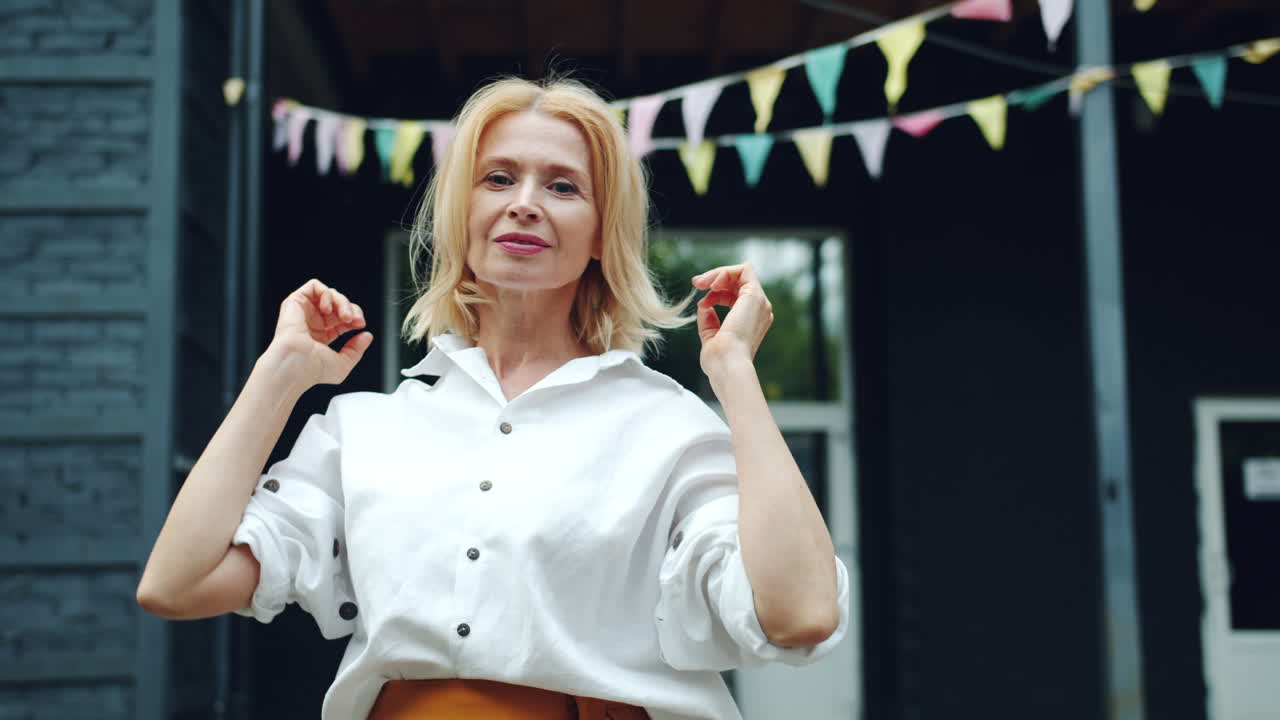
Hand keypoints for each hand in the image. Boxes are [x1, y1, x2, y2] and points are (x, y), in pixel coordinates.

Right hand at [266, 279, 372, 388]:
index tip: (360, 324)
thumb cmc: (312, 370)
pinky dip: (327, 293)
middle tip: (356, 320)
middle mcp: (312, 323)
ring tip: (345, 316)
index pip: (342, 319)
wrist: (294, 365)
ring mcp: (304, 312)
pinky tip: (328, 309)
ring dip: (342, 302)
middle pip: (339, 304)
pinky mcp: (295, 302)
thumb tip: (366, 336)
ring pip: (329, 294)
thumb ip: (357, 350)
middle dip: (352, 309)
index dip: (355, 318)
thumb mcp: (343, 364)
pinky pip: (314, 286)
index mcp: (321, 336)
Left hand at [691, 263, 772, 377]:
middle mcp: (760, 311)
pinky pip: (744, 270)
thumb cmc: (718, 359)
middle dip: (715, 278)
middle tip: (696, 283)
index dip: (716, 295)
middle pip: (739, 283)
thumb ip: (709, 320)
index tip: (700, 303)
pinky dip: (726, 271)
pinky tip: (712, 283)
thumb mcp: (711, 336)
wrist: (727, 364)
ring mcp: (760, 303)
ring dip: (717, 273)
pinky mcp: (755, 296)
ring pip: (741, 273)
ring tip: (700, 283)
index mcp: (752, 322)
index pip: (736, 297)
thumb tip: (705, 306)